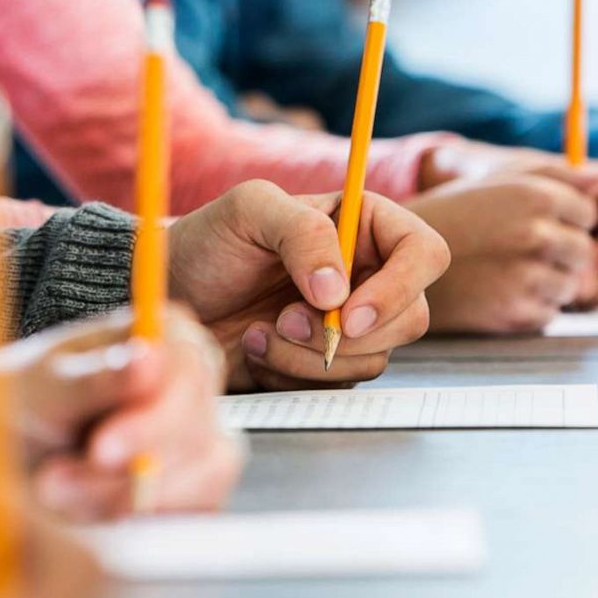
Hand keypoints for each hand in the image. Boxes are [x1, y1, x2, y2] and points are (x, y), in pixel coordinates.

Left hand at [0, 308, 243, 519]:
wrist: (13, 450)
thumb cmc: (28, 402)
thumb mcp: (45, 388)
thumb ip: (94, 378)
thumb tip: (145, 360)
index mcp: (170, 336)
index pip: (187, 375)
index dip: (150, 421)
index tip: (100, 452)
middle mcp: (196, 384)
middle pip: (196, 435)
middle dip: (124, 472)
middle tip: (54, 484)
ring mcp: (204, 438)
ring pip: (197, 482)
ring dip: (119, 500)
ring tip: (55, 492)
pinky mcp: (198, 489)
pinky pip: (189, 515)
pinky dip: (135, 521)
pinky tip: (85, 510)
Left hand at [168, 179, 449, 392]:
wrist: (172, 293)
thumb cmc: (208, 242)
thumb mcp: (248, 211)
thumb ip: (303, 232)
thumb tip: (339, 289)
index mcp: (364, 225)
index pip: (424, 254)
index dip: (399, 289)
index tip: (346, 315)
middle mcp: (368, 274)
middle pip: (411, 317)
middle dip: (344, 332)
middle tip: (282, 320)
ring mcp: (349, 322)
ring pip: (373, 359)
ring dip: (309, 356)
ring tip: (257, 331)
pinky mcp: (325, 361)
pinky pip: (337, 385)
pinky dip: (292, 375)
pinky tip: (255, 349)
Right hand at [408, 175, 597, 332]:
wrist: (393, 263)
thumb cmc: (447, 218)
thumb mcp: (494, 181)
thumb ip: (553, 176)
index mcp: (534, 194)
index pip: (587, 212)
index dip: (564, 221)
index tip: (532, 226)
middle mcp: (535, 234)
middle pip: (584, 252)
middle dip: (562, 256)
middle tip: (520, 255)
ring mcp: (526, 276)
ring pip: (571, 286)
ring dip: (548, 284)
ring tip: (505, 274)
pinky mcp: (514, 313)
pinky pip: (547, 314)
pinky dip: (529, 308)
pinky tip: (496, 293)